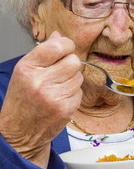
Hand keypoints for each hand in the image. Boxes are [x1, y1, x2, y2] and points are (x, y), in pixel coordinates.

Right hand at [0, 31, 82, 168]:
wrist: (19, 132)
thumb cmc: (22, 100)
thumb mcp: (25, 72)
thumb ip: (43, 53)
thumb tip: (58, 35)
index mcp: (27, 68)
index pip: (57, 46)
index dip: (66, 44)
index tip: (66, 48)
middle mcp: (40, 81)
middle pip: (73, 61)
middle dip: (70, 64)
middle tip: (60, 71)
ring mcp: (54, 96)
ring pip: (79, 76)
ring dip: (72, 80)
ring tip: (57, 88)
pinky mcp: (66, 109)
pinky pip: (79, 92)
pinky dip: (73, 94)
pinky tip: (60, 99)